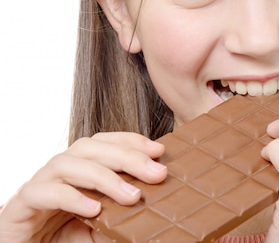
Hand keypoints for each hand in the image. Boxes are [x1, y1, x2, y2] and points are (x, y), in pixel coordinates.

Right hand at [0, 132, 166, 242]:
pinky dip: (73, 198)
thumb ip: (117, 216)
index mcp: (77, 167)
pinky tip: (94, 209)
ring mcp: (39, 183)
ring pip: (70, 165)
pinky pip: (46, 192)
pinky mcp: (22, 204)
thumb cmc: (60, 235)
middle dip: (128, 157)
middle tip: (157, 173)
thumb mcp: (96, 224)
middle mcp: (58, 169)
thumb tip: (150, 211)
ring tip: (133, 196)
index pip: (104, 142)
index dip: (132, 141)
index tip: (159, 151)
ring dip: (105, 178)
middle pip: (91, 148)